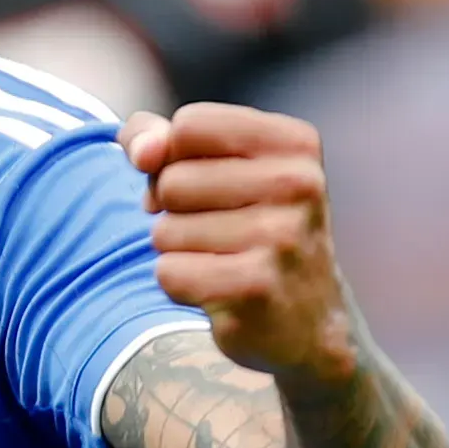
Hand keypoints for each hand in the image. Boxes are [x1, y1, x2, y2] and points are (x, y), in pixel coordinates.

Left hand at [120, 103, 354, 383]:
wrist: (307, 322)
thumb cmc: (249, 230)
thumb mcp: (217, 170)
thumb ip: (161, 140)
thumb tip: (140, 150)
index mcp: (295, 143)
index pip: (189, 125)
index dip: (173, 159)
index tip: (203, 185)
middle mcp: (298, 184)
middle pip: (171, 181)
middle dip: (172, 211)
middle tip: (214, 233)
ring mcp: (282, 237)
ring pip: (164, 230)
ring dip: (176, 251)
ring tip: (221, 261)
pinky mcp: (256, 287)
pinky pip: (169, 273)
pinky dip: (178, 284)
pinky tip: (217, 290)